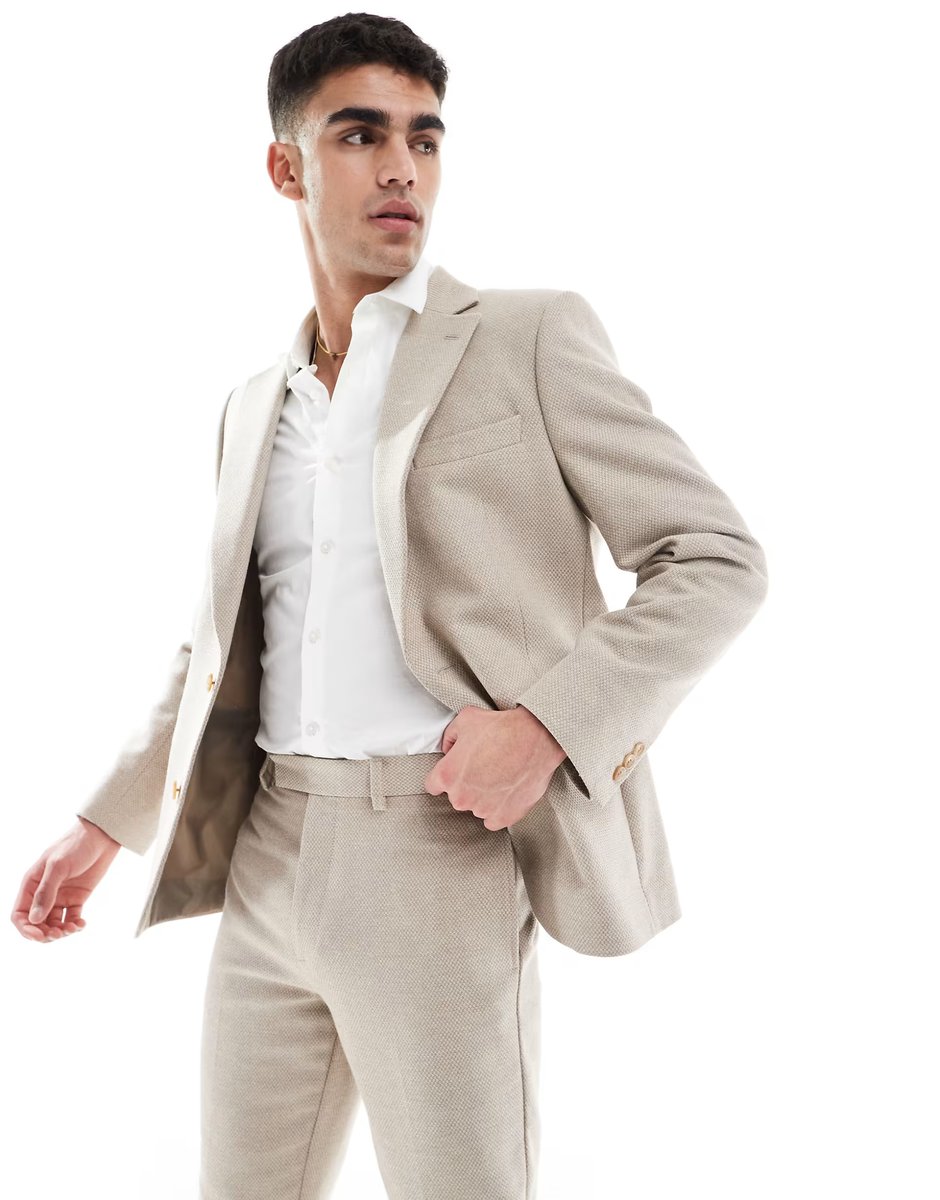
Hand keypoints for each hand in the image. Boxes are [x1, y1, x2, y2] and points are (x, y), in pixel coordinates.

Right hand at [10, 818, 121, 942]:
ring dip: (61, 931)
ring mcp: (60, 896)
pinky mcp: (76, 898)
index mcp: (32, 884)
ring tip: (73, 928)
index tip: (41, 936)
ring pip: (53, 924)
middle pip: (36, 923)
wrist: (102, 836)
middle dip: (45, 933)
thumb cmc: (76, 845)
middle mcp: (43, 893)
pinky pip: (71, 918)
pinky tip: (82, 924)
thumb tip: (34, 920)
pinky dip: (75, 925)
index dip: (27, 929)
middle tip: (59, 934)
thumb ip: (46, 893)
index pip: (20, 914)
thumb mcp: (58, 867)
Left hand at [424, 704, 567, 830]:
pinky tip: (504, 792)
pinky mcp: (504, 816)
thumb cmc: (503, 729)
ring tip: (499, 776)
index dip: (445, 776)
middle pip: (456, 796)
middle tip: (483, 767)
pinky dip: (498, 809)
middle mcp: (462, 796)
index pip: (433, 785)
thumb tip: (449, 749)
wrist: (535, 738)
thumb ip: (449, 737)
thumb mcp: (465, 720)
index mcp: (448, 775)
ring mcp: (483, 809)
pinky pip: (493, 820)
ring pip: (476, 807)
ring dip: (484, 796)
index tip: (455, 772)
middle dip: (466, 784)